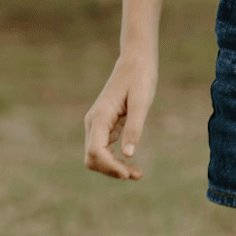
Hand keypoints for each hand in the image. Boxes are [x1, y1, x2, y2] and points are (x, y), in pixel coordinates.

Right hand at [83, 53, 157, 179]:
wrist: (135, 61)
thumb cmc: (140, 78)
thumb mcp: (142, 102)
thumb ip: (134, 127)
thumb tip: (129, 154)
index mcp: (100, 116)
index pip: (96, 151)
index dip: (110, 167)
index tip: (128, 174)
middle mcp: (94, 122)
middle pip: (93, 158)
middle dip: (112, 170)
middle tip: (137, 174)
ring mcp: (97, 125)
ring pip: (97, 156)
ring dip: (114, 168)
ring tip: (137, 173)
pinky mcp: (104, 126)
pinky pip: (104, 150)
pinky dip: (115, 160)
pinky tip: (130, 163)